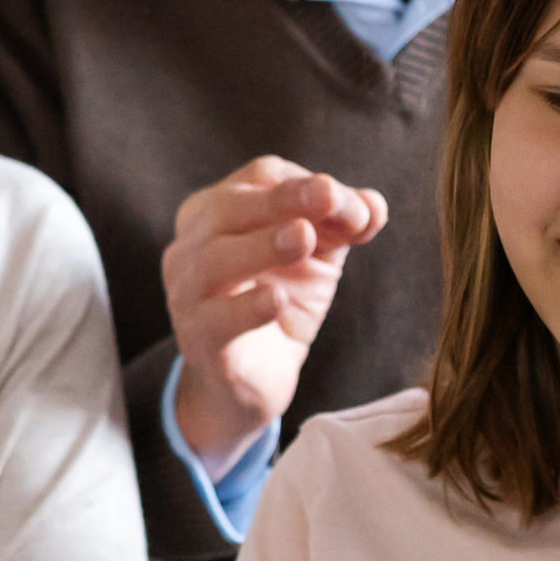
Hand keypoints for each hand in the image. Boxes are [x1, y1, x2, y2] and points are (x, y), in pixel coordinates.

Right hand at [163, 156, 388, 468]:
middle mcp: (191, 246)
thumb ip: (343, 226)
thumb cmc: (279, 302)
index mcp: (217, 211)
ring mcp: (185, 293)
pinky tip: (277, 300)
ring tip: (304, 238)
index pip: (258, 179)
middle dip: (281, 200)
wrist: (252, 381)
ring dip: (262, 246)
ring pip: (214, 262)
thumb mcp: (318, 258)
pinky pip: (215, 320)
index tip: (351, 203)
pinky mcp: (197, 340)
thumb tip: (374, 205)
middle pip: (227, 208)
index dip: (305, 183)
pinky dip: (246, 308)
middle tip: (326, 196)